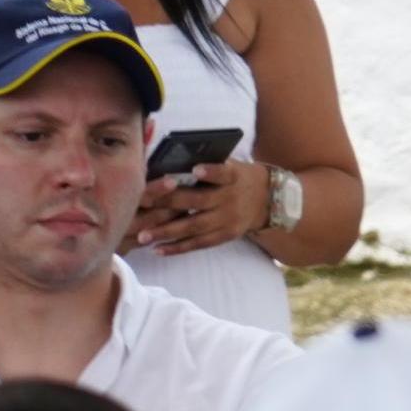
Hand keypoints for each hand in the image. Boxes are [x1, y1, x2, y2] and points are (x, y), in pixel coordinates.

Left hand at [136, 163, 270, 256]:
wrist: (268, 199)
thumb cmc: (237, 178)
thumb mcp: (231, 165)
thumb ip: (209, 165)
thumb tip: (171, 161)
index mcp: (233, 176)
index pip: (223, 173)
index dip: (211, 171)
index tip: (195, 169)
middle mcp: (231, 198)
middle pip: (199, 201)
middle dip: (169, 202)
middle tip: (143, 203)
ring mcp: (228, 219)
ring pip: (195, 227)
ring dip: (167, 232)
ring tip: (144, 236)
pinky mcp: (226, 235)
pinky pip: (200, 244)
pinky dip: (178, 247)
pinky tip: (158, 249)